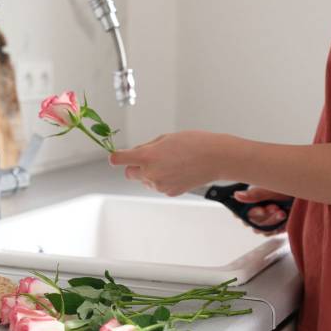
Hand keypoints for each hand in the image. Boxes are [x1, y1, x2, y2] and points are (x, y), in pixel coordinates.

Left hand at [108, 131, 222, 196]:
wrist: (216, 158)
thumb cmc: (194, 143)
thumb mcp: (166, 138)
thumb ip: (148, 147)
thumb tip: (137, 153)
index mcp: (148, 156)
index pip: (120, 159)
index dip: (116, 157)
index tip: (115, 157)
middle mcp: (151, 173)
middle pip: (130, 173)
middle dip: (135, 166)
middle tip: (149, 158)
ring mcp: (160, 185)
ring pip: (145, 180)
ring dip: (151, 173)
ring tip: (171, 163)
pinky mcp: (169, 192)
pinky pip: (159, 186)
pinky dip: (163, 180)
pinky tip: (177, 171)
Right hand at [233, 187, 291, 234]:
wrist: (306, 195)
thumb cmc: (289, 188)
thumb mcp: (272, 189)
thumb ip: (255, 194)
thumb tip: (237, 195)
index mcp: (251, 199)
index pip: (238, 211)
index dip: (248, 212)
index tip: (261, 209)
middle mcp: (255, 210)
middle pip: (249, 221)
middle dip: (263, 215)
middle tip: (275, 207)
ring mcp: (264, 219)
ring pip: (259, 229)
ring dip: (271, 221)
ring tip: (283, 212)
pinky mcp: (273, 227)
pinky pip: (269, 233)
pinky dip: (277, 227)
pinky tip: (285, 219)